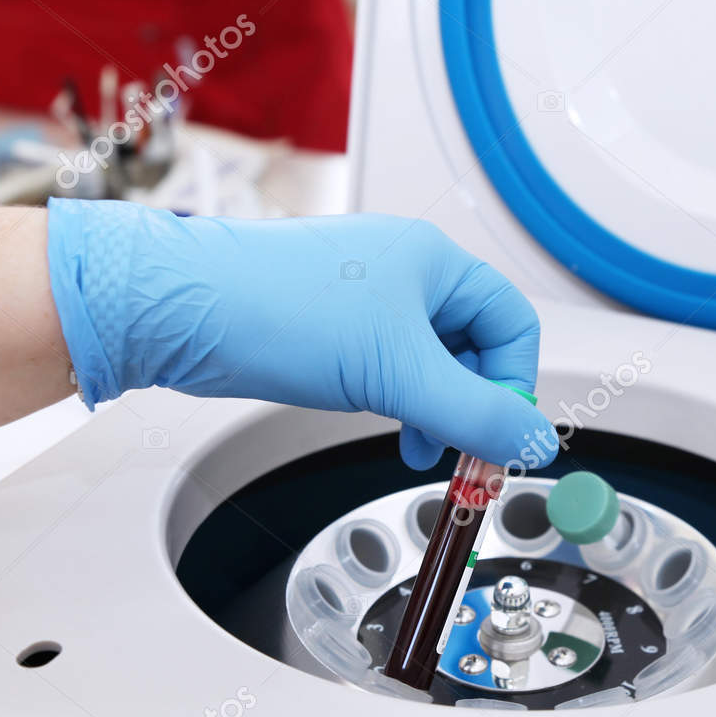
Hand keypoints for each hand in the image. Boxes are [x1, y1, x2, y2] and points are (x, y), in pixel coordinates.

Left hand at [46, 200, 551, 468]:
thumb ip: (476, 414)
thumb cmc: (277, 309)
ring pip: (427, 363)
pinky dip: (394, 401)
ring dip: (432, 410)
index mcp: (433, 261)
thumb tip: (534, 442)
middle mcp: (403, 273)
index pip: (511, 324)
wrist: (181, 310)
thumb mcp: (399, 374)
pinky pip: (386, 368)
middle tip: (461, 455)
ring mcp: (364, 300)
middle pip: (472, 346)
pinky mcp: (329, 329)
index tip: (499, 435)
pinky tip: (378, 421)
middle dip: (470, 405)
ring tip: (416, 445)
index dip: (513, 384)